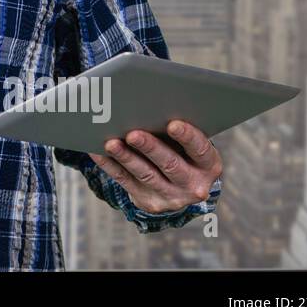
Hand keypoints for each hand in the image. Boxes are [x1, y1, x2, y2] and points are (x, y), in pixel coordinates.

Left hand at [88, 120, 221, 214]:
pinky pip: (126, 181)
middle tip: (133, 134)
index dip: (187, 137)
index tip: (173, 124)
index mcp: (208, 165)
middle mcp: (193, 185)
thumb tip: (150, 104)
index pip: (200, 150)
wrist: (181, 188)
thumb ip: (178, 129)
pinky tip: (98, 152)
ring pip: (145, 174)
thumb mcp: (191, 145)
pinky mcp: (149, 202)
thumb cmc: (184, 152)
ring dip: (126, 158)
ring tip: (110, 143)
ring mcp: (171, 197)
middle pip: (170, 164)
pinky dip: (110, 165)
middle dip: (150, 148)